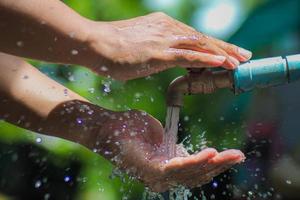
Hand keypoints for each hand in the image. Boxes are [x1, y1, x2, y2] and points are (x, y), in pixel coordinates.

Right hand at [86, 12, 251, 79]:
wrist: (94, 43)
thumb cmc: (112, 47)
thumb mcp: (139, 45)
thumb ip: (154, 49)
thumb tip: (162, 57)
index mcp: (163, 26)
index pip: (193, 36)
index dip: (212, 45)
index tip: (226, 52)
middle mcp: (167, 28)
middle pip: (202, 38)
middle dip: (225, 47)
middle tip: (243, 55)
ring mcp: (164, 39)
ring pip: (200, 45)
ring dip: (222, 54)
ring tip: (239, 62)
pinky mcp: (159, 52)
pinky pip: (189, 55)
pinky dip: (207, 58)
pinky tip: (223, 62)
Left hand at [93, 107, 244, 191]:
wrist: (109, 126)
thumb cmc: (131, 129)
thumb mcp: (159, 136)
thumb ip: (172, 145)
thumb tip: (182, 147)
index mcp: (166, 168)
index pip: (195, 171)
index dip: (215, 165)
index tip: (232, 155)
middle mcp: (163, 177)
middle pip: (197, 175)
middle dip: (220, 165)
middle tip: (239, 155)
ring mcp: (156, 176)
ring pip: (191, 174)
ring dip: (213, 164)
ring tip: (231, 155)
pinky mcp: (150, 170)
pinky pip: (178, 168)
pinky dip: (196, 161)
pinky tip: (211, 154)